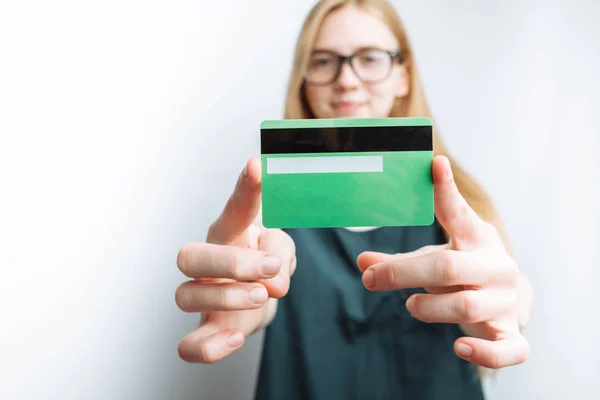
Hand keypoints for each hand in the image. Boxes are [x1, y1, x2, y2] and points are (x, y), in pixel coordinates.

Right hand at [175, 157, 295, 363]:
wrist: (258, 300)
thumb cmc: (264, 265)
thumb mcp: (282, 251)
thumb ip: (280, 256)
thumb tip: (274, 282)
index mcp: (228, 235)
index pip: (234, 209)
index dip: (245, 189)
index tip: (258, 168)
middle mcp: (207, 264)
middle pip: (188, 256)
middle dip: (230, 263)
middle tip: (269, 269)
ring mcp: (202, 297)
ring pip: (185, 296)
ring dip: (228, 297)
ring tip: (263, 295)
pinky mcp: (208, 329)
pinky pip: (189, 346)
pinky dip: (210, 347)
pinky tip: (235, 336)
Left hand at [357, 155, 530, 368]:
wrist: (510, 301)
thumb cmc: (464, 272)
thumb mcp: (435, 259)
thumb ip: (399, 261)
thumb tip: (361, 261)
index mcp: (478, 240)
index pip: (459, 213)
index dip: (446, 191)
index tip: (434, 165)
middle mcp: (496, 267)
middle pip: (447, 266)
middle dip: (403, 273)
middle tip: (372, 279)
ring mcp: (506, 301)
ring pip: (464, 305)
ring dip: (428, 307)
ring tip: (411, 305)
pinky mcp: (512, 334)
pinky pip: (506, 349)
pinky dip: (482, 352)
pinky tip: (459, 348)